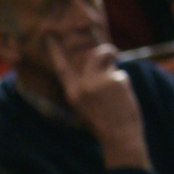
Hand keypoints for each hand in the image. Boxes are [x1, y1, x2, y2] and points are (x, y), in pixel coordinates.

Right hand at [48, 39, 148, 167]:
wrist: (119, 138)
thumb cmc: (103, 123)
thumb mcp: (85, 106)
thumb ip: (85, 87)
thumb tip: (96, 65)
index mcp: (72, 93)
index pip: (61, 68)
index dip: (56, 51)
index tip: (50, 36)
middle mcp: (83, 86)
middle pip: (94, 55)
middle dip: (105, 51)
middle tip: (112, 52)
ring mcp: (99, 82)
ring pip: (108, 59)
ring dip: (115, 65)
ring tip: (118, 83)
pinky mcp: (115, 81)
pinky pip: (120, 75)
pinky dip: (124, 84)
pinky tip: (124, 100)